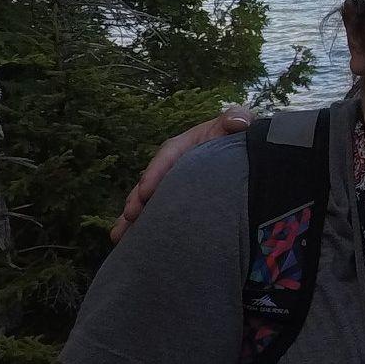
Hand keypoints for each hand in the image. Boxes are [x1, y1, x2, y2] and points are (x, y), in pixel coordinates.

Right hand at [109, 105, 253, 241]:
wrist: (245, 156)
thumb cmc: (237, 136)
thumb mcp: (236, 123)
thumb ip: (236, 119)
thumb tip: (237, 121)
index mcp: (185, 145)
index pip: (168, 155)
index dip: (156, 172)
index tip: (146, 191)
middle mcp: (172, 166)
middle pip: (151, 181)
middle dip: (138, 199)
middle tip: (130, 216)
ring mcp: (171, 185)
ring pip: (146, 201)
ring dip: (132, 218)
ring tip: (120, 235)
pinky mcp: (174, 202)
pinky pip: (155, 214)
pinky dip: (141, 228)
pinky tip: (128, 244)